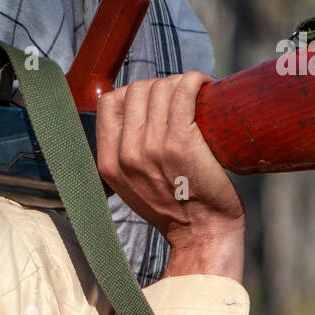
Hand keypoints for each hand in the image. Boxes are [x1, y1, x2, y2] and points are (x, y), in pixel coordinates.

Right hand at [95, 71, 244, 280]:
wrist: (203, 234)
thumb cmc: (176, 207)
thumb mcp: (131, 186)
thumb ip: (124, 157)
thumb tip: (134, 118)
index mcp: (108, 163)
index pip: (109, 103)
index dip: (133, 93)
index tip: (156, 101)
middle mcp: (126, 154)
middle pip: (136, 90)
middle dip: (161, 86)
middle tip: (183, 98)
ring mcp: (152, 148)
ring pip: (160, 87)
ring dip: (181, 82)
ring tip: (197, 95)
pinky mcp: (181, 142)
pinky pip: (183, 92)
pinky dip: (195, 81)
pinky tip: (205, 86)